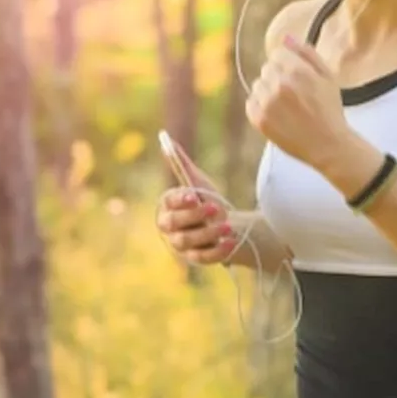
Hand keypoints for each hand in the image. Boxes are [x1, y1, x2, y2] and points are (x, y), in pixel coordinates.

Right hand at [154, 137, 236, 265]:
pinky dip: (217, 251)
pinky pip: (203, 258)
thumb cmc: (206, 200)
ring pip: (188, 241)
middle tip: (215, 209)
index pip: (168, 204)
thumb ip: (181, 163)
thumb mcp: (197, 181)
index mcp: (167, 207)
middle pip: (174, 224)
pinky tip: (231, 242)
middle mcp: (169, 228)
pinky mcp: (196, 259)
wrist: (226, 224)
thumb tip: (165, 139)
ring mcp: (181, 246)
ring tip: (228, 226)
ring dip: (208, 233)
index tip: (194, 195)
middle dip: (194, 216)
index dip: (180, 200)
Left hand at [246, 34, 351, 168]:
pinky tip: (278, 116)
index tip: (296, 79)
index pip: (277, 54)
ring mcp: (267, 102)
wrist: (327, 145)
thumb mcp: (327, 76)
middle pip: (267, 69)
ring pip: (258, 85)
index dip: (287, 66)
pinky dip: (260, 107)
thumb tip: (285, 38)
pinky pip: (251, 103)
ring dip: (268, 92)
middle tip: (294, 96)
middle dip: (278, 78)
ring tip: (286, 107)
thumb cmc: (329, 110)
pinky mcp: (259, 119)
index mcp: (297, 70)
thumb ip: (306, 53)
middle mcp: (280, 84)